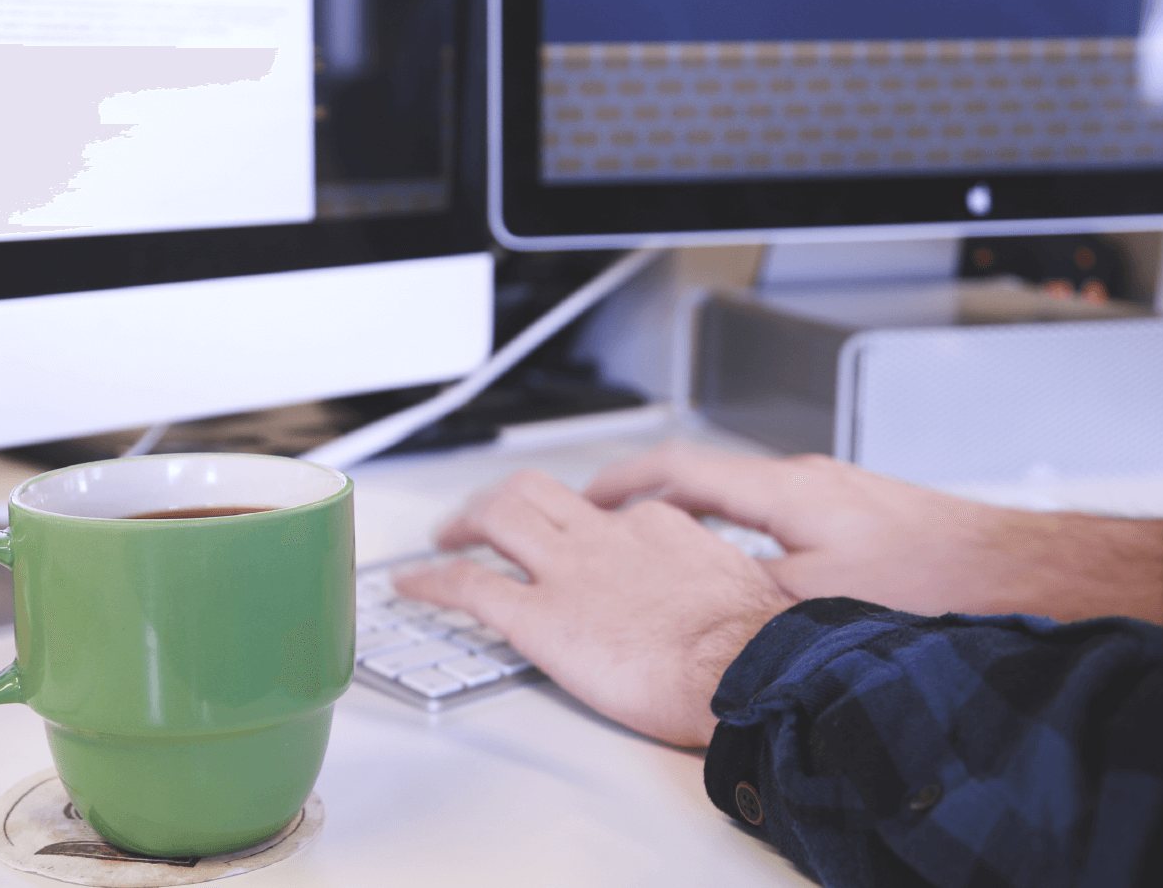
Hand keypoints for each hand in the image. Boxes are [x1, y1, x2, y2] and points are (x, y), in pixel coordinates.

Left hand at [393, 469, 794, 747]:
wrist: (743, 669)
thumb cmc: (751, 646)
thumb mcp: (737, 591)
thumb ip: (707, 585)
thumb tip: (711, 606)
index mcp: (655, 529)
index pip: (602, 511)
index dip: (576, 520)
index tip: (569, 533)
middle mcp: (604, 537)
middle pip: (536, 491)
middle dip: (502, 496)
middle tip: (483, 515)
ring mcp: (567, 571)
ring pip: (497, 517)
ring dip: (462, 521)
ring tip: (443, 536)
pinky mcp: (538, 616)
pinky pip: (469, 585)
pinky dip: (431, 579)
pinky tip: (411, 584)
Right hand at [586, 441, 1162, 625]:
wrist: (1022, 572)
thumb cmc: (936, 581)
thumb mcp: (817, 604)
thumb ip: (744, 598)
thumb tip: (694, 611)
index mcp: (784, 490)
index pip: (678, 468)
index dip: (621, 482)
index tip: (586, 496)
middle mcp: (808, 479)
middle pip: (707, 480)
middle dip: (654, 501)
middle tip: (615, 524)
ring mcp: (836, 494)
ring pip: (745, 501)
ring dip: (701, 521)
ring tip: (671, 552)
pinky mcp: (862, 516)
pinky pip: (780, 517)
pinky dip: (744, 536)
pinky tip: (753, 573)